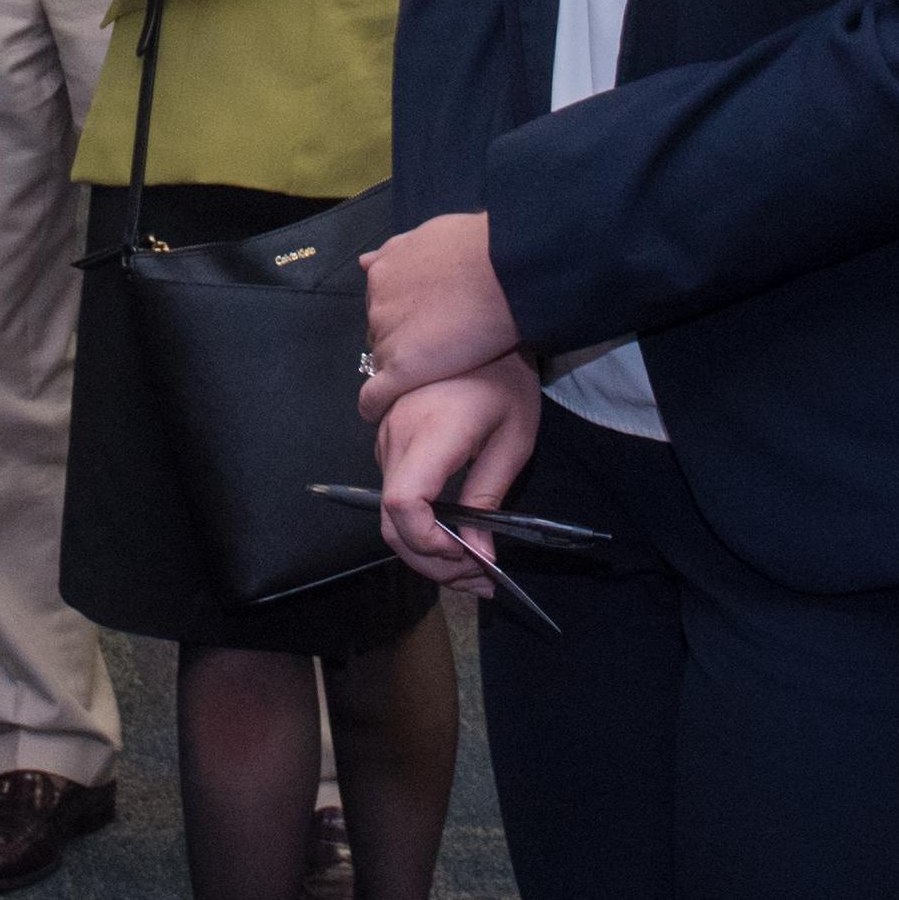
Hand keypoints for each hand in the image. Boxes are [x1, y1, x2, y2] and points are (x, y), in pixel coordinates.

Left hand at [357, 208, 519, 410]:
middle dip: (401, 339)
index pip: (384, 304)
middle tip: (432, 345)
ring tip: (426, 374)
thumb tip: (365, 262)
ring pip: (382, 360)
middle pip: (381, 331)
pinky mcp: (402, 368)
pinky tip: (380, 413)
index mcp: (384, 271)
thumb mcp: (430, 235)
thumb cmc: (481, 249)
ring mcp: (388, 336)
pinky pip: (375, 393)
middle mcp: (378, 303)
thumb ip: (398, 250)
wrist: (505, 270)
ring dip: (398, 367)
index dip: (404, 317)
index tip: (423, 325)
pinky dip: (375, 404)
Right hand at [373, 354, 544, 586]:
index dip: (428, 543)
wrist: (480, 319)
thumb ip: (490, 498)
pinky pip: (394, 493)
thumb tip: (479, 554)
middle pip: (391, 522)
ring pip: (389, 514)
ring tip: (473, 565)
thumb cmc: (504, 377)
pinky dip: (419, 524)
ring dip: (426, 548)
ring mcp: (385, 437)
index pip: (403, 505)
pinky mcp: (388, 438)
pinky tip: (455, 534)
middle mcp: (395, 438)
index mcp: (428, 434)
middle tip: (478, 580)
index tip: (466, 558)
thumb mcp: (513, 439)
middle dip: (432, 562)